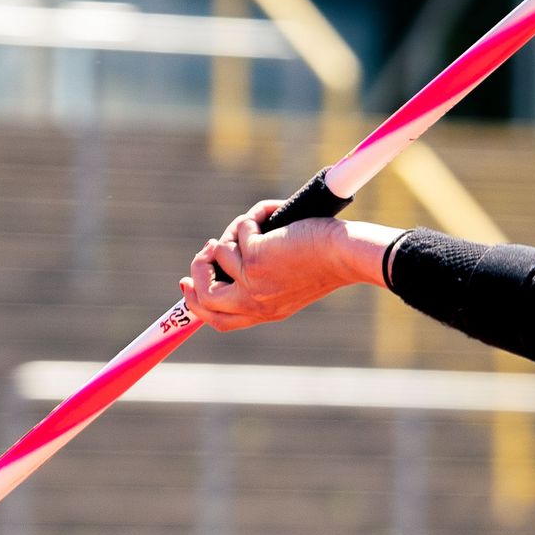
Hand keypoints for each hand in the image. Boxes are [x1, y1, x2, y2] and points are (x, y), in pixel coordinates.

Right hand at [179, 199, 397, 331]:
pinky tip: (277, 213)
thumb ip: (264, 276)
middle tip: (209, 247)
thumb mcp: (293, 278)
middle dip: (197, 270)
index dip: (197, 301)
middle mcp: (255, 304)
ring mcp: (252, 283)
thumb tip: (225, 254)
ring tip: (263, 220)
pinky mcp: (256, 259)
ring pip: (219, 256)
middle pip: (203, 298)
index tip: (186, 281)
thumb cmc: (330, 259)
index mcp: (265, 313)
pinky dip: (256, 215)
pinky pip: (239, 231)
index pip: (218, 320)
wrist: (347, 254)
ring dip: (236, 230)